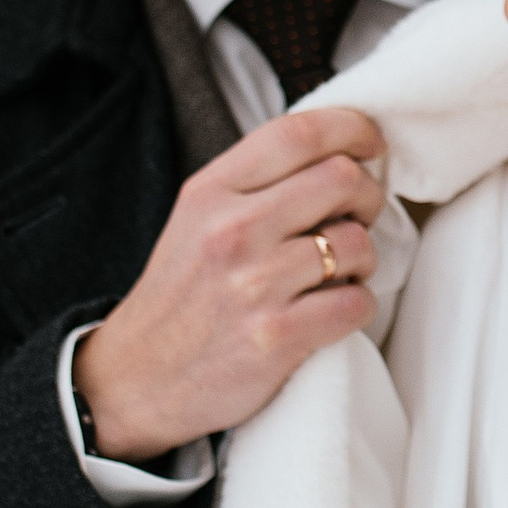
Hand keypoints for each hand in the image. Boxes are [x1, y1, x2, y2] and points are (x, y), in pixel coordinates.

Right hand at [73, 104, 386, 460]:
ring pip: (357, 243)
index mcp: (211, 191)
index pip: (298, 133)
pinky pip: (356, 303)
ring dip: (364, 259)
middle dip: (368, 196)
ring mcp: (254, 284)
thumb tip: (338, 158)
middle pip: (341, 179)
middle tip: (360, 217)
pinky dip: (358, 306)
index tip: (371, 144)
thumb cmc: (181, 297)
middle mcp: (232, 229)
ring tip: (339, 273)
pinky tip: (333, 311)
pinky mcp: (276, 336)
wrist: (136, 379)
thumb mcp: (196, 220)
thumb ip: (255, 185)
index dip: (352, 128)